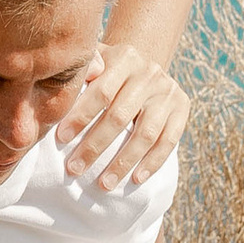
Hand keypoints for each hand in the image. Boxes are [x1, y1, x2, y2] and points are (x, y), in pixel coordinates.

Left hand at [62, 41, 189, 189]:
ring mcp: (168, 91)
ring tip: (104, 184)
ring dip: (123, 162)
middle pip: (120, 116)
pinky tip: (135, 179)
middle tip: (75, 168)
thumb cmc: (107, 70)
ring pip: (145, 134)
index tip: (61, 139)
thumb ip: (83, 67)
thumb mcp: (95, 60)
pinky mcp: (182, 107)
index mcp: (125, 58)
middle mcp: (150, 72)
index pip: (101, 91)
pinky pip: (168, 141)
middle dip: (94, 146)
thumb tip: (78, 78)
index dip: (80, 117)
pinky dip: (152, 162)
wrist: (142, 67)